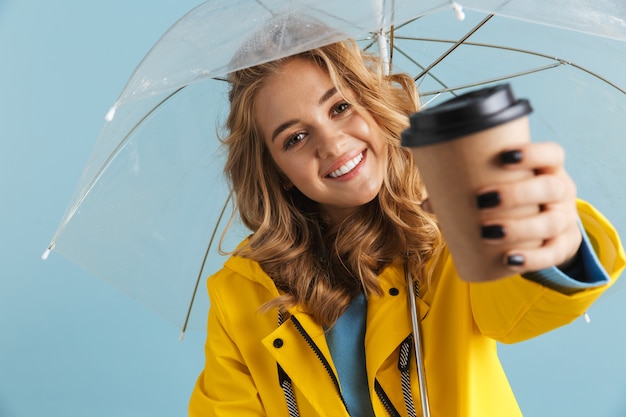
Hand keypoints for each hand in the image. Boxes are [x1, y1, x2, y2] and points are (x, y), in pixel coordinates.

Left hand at [476, 142, 581, 272]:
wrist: (545, 228)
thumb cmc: (516, 200)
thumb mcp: (501, 188)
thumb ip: (464, 192)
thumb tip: (424, 204)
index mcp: (548, 169)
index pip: (551, 154)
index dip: (532, 153)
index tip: (504, 156)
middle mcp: (562, 191)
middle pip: (550, 187)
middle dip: (517, 192)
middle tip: (482, 199)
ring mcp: (566, 219)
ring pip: (551, 221)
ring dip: (519, 227)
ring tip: (488, 231)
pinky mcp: (564, 246)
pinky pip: (552, 254)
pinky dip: (532, 259)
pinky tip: (511, 260)